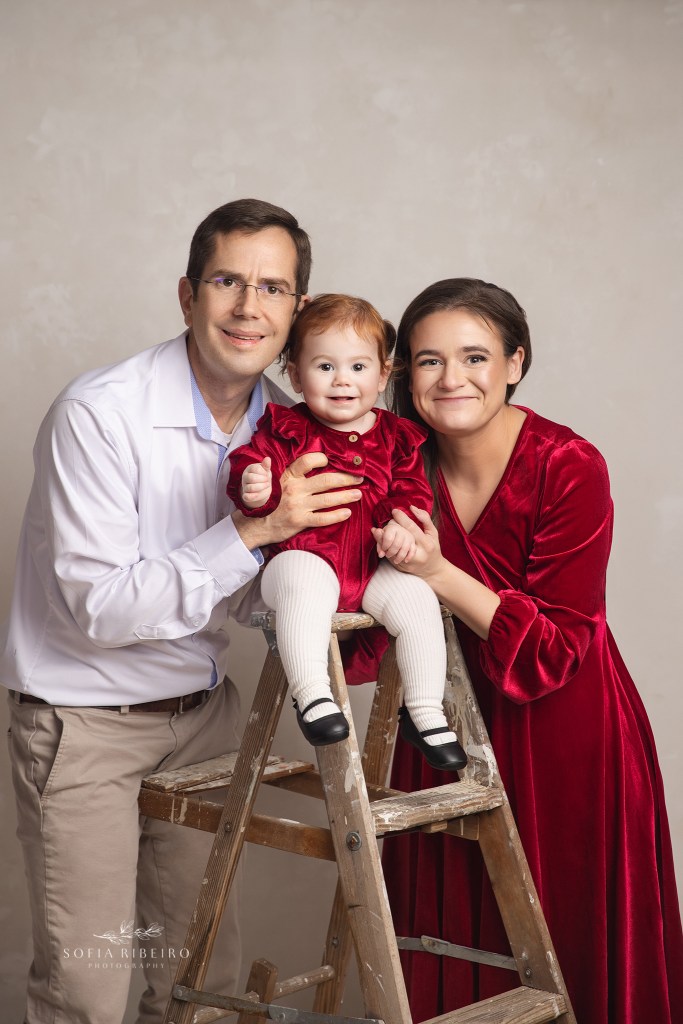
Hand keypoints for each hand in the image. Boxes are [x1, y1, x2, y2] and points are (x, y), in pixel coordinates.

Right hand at [233, 451, 362, 547]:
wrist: (257, 524)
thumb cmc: (269, 502)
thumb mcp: (273, 481)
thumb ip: (286, 471)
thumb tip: (293, 459)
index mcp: (289, 477)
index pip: (307, 461)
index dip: (321, 459)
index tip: (332, 461)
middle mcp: (295, 489)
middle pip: (325, 480)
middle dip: (345, 478)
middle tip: (359, 478)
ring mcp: (298, 506)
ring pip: (328, 499)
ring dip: (346, 496)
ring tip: (358, 494)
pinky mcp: (300, 521)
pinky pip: (323, 518)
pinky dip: (337, 515)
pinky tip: (347, 512)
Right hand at [241, 457, 272, 508]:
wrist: (263, 487)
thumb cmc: (263, 476)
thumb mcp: (266, 470)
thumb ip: (266, 465)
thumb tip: (268, 459)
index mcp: (250, 468)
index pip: (256, 469)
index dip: (263, 472)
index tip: (267, 474)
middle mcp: (245, 477)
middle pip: (252, 478)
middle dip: (263, 480)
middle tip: (267, 481)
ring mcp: (245, 486)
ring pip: (250, 488)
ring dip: (261, 487)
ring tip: (266, 485)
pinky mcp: (246, 495)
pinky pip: (246, 497)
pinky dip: (253, 497)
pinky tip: (258, 494)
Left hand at [372, 506, 443, 578]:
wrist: (432, 569)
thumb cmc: (433, 547)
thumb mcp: (433, 533)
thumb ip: (425, 519)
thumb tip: (412, 508)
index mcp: (426, 543)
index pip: (412, 528)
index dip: (402, 519)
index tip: (394, 511)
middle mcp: (418, 553)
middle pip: (399, 541)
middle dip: (387, 532)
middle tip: (379, 524)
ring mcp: (410, 562)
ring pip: (392, 551)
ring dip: (382, 541)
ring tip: (376, 532)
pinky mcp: (404, 567)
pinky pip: (390, 558)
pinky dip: (384, 550)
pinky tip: (378, 543)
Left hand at [372, 519, 416, 562]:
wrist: (398, 532)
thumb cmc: (388, 536)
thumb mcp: (381, 538)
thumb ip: (379, 545)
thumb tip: (380, 554)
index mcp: (392, 528)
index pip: (388, 538)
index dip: (385, 546)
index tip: (383, 549)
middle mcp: (402, 531)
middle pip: (397, 544)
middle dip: (391, 552)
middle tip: (388, 555)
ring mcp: (409, 537)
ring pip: (405, 548)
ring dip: (400, 557)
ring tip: (395, 561)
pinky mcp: (413, 543)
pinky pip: (413, 550)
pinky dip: (409, 557)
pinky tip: (405, 561)